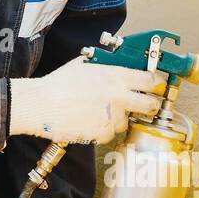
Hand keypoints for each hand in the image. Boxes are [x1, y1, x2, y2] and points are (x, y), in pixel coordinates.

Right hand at [8, 56, 165, 144]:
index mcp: (117, 76)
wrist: (42, 104)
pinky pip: (111, 133)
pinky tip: (89, 122)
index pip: (151, 81)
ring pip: (127, 121)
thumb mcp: (85, 65)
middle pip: (150, 105)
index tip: (156, 87)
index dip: (156, 85)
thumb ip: (105, 67)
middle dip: (149, 106)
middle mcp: (120, 96)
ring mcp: (113, 116)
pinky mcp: (104, 133)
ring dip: (119, 119)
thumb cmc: (59, 84)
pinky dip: (103, 130)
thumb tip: (116, 64)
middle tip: (144, 106)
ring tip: (99, 112)